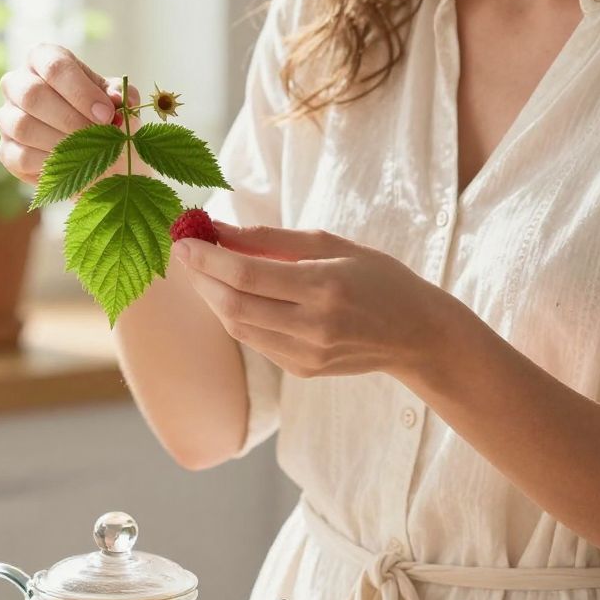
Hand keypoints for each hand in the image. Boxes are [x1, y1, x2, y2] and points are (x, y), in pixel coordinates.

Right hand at [0, 45, 140, 186]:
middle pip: (32, 94)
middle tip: (99, 136)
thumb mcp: (118, 100)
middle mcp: (18, 83)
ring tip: (90, 152)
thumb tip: (118, 99)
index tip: (107, 115)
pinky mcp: (5, 150)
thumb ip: (121, 95)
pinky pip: (21, 156)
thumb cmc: (105, 117)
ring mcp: (7, 117)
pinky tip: (72, 166)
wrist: (99, 156)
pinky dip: (50, 164)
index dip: (81, 91)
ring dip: (62, 143)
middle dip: (71, 118)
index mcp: (44, 59)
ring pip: (23, 126)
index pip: (54, 65)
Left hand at [172, 221, 431, 380]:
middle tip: (184, 253)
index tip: (182, 238)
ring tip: (202, 270)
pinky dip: (236, 315)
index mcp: (324, 287)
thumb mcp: (333, 245)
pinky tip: (231, 295)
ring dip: (213, 297)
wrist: (416, 334)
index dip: (207, 258)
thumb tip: (218, 228)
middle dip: (201, 278)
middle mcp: (313, 326)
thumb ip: (272, 238)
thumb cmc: (378, 278)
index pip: (247, 275)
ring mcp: (307, 354)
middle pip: (234, 306)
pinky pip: (255, 340)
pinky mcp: (302, 370)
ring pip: (238, 327)